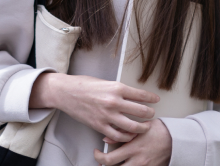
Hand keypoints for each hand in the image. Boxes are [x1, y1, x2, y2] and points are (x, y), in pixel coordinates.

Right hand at [30, 72, 158, 143]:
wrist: (64, 92)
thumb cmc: (81, 85)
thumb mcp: (103, 82)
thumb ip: (118, 90)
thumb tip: (133, 96)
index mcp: (115, 87)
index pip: (141, 95)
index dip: (152, 98)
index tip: (156, 99)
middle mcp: (113, 101)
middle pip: (142, 112)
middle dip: (150, 114)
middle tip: (151, 114)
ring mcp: (107, 115)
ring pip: (134, 127)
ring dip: (143, 128)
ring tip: (145, 127)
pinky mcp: (100, 125)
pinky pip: (119, 136)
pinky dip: (127, 136)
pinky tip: (130, 134)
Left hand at [95, 118, 171, 165]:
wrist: (176, 140)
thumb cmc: (158, 131)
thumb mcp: (138, 128)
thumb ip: (121, 133)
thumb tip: (106, 139)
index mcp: (133, 149)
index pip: (109, 160)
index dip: (99, 158)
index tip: (97, 153)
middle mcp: (138, 161)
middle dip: (105, 165)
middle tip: (101, 161)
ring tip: (113, 163)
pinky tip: (126, 164)